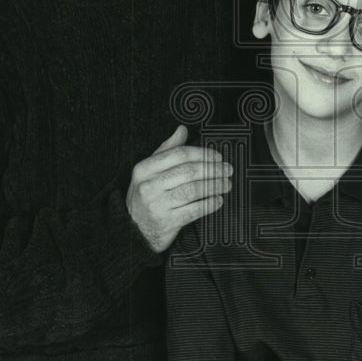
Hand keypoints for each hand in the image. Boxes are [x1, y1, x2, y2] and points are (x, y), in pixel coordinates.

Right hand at [126, 125, 232, 252]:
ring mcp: (157, 205)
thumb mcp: (149, 171)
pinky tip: (218, 200)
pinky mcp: (166, 222)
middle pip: (188, 172)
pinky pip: (194, 211)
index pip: (178, 154)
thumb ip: (167, 150)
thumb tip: (182, 129)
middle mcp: (148, 186)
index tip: (217, 156)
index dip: (202, 153)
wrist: (134, 230)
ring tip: (226, 184)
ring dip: (214, 186)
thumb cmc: (146, 196)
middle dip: (212, 169)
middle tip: (227, 170)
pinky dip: (209, 204)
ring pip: (192, 190)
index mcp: (144, 169)